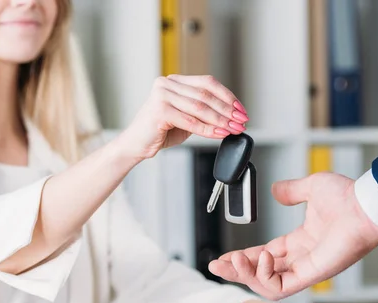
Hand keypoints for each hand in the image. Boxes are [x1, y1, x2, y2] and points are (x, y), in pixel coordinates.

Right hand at [118, 75, 248, 159]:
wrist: (136, 145)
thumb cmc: (159, 132)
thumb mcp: (186, 117)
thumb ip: (203, 111)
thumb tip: (231, 116)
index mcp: (174, 81)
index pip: (207, 83)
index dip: (227, 96)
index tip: (241, 110)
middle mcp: (167, 84)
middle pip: (206, 95)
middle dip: (228, 110)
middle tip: (241, 121)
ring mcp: (162, 95)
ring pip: (200, 108)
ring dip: (221, 120)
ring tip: (233, 128)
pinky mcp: (160, 111)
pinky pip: (191, 121)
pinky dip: (208, 129)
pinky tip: (219, 134)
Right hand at [209, 173, 377, 299]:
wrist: (367, 204)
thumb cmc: (348, 196)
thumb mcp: (310, 187)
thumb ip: (291, 191)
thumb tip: (275, 190)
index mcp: (301, 241)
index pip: (265, 256)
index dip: (243, 257)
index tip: (224, 257)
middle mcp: (302, 258)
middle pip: (260, 273)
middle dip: (235, 271)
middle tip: (215, 266)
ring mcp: (308, 269)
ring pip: (267, 285)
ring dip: (246, 274)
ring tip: (234, 260)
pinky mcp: (313, 275)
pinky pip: (282, 287)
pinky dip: (265, 276)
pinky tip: (260, 258)